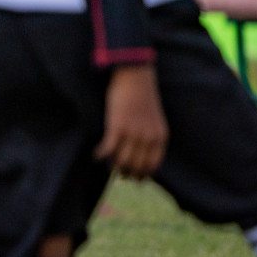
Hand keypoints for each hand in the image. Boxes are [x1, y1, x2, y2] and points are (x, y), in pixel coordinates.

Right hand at [95, 63, 168, 179]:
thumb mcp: (154, 118)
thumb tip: (140, 152)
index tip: (136, 179)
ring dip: (113, 166)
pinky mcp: (117, 127)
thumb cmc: (142, 96)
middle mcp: (148, 138)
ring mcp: (133, 133)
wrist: (135, 77)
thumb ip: (151, 135)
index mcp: (160, 136)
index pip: (153, 165)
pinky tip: (96, 154)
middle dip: (127, 173)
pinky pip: (108, 149)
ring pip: (121, 161)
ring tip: (107, 165)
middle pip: (136, 166)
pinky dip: (101, 155)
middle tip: (118, 173)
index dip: (144, 175)